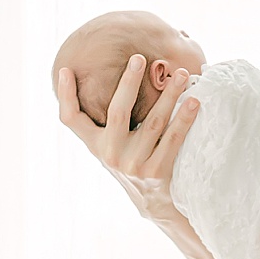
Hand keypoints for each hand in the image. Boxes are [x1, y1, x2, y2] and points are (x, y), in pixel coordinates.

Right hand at [56, 57, 200, 223]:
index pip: (71, 119)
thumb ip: (100, 118)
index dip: (65, 94)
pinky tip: (194, 102)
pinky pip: (173, 139)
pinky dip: (185, 119)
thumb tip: (80, 75)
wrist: (152, 200)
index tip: (66, 69)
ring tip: (181, 74)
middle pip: (117, 112)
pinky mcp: (157, 172)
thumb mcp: (108, 143)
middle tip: (138, 58)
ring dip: (169, 95)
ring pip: (153, 122)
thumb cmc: (129, 159)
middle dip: (128, 82)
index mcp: (96, 144)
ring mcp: (135, 164)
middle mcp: (111, 154)